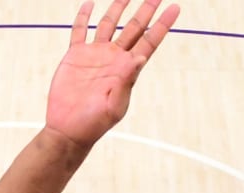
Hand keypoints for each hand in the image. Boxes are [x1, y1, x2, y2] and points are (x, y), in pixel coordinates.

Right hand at [44, 0, 180, 147]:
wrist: (68, 129)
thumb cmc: (94, 123)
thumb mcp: (115, 106)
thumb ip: (127, 82)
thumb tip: (140, 57)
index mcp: (127, 69)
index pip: (149, 40)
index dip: (162, 24)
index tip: (175, 8)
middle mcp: (114, 58)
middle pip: (134, 27)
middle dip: (146, 10)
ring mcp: (95, 54)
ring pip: (109, 24)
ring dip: (118, 7)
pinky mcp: (75, 56)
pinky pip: (80, 31)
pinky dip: (84, 17)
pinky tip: (90, 4)